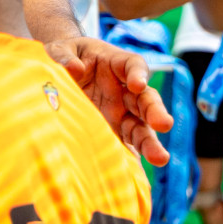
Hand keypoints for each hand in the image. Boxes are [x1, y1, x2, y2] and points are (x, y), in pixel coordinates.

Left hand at [45, 37, 173, 165]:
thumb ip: (63, 56)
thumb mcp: (60, 49)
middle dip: (155, 111)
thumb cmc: (65, 57)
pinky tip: (133, 174)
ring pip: (140, 128)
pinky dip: (129, 159)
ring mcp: (120, 115)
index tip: (138, 84)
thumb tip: (74, 69)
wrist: (58, 74)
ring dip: (150, 142)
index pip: (134, 65)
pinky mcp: (112, 133)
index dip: (138, 74)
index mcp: (117, 64)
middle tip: (164, 124)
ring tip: (160, 158)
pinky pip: (124, 147)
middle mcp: (124, 91)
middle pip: (146, 100)